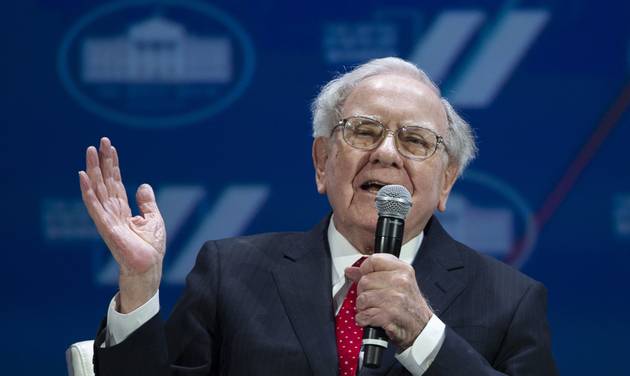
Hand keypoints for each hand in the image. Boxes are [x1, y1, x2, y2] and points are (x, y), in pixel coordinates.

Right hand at [79, 137, 165, 312]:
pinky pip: (94, 205)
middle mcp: (112, 211)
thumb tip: (143, 185)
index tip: (110, 147)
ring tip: (89, 152)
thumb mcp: (153, 218)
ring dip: (93, 170)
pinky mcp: (105, 226)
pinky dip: (88, 191)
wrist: (148, 267)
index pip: (115, 182)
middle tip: (99, 142)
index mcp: (123, 209)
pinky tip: (83, 177)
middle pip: (104, 181)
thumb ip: (146, 202)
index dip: (113, 164)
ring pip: (98, 189)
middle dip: (101, 162)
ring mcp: (106, 218)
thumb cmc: (151, 247)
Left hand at [345, 254, 432, 350]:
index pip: (373, 260)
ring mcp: (394, 298)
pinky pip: (363, 315)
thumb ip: (374, 274)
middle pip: (364, 280)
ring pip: (362, 298)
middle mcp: (400, 282)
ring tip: (374, 309)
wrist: (421, 327)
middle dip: (364, 292)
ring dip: (363, 307)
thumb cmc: (409, 305)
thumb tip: (351, 270)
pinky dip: (364, 320)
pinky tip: (372, 319)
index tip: (366, 276)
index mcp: (402, 269)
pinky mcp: (388, 315)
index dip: (365, 270)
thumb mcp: (398, 283)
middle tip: (374, 299)